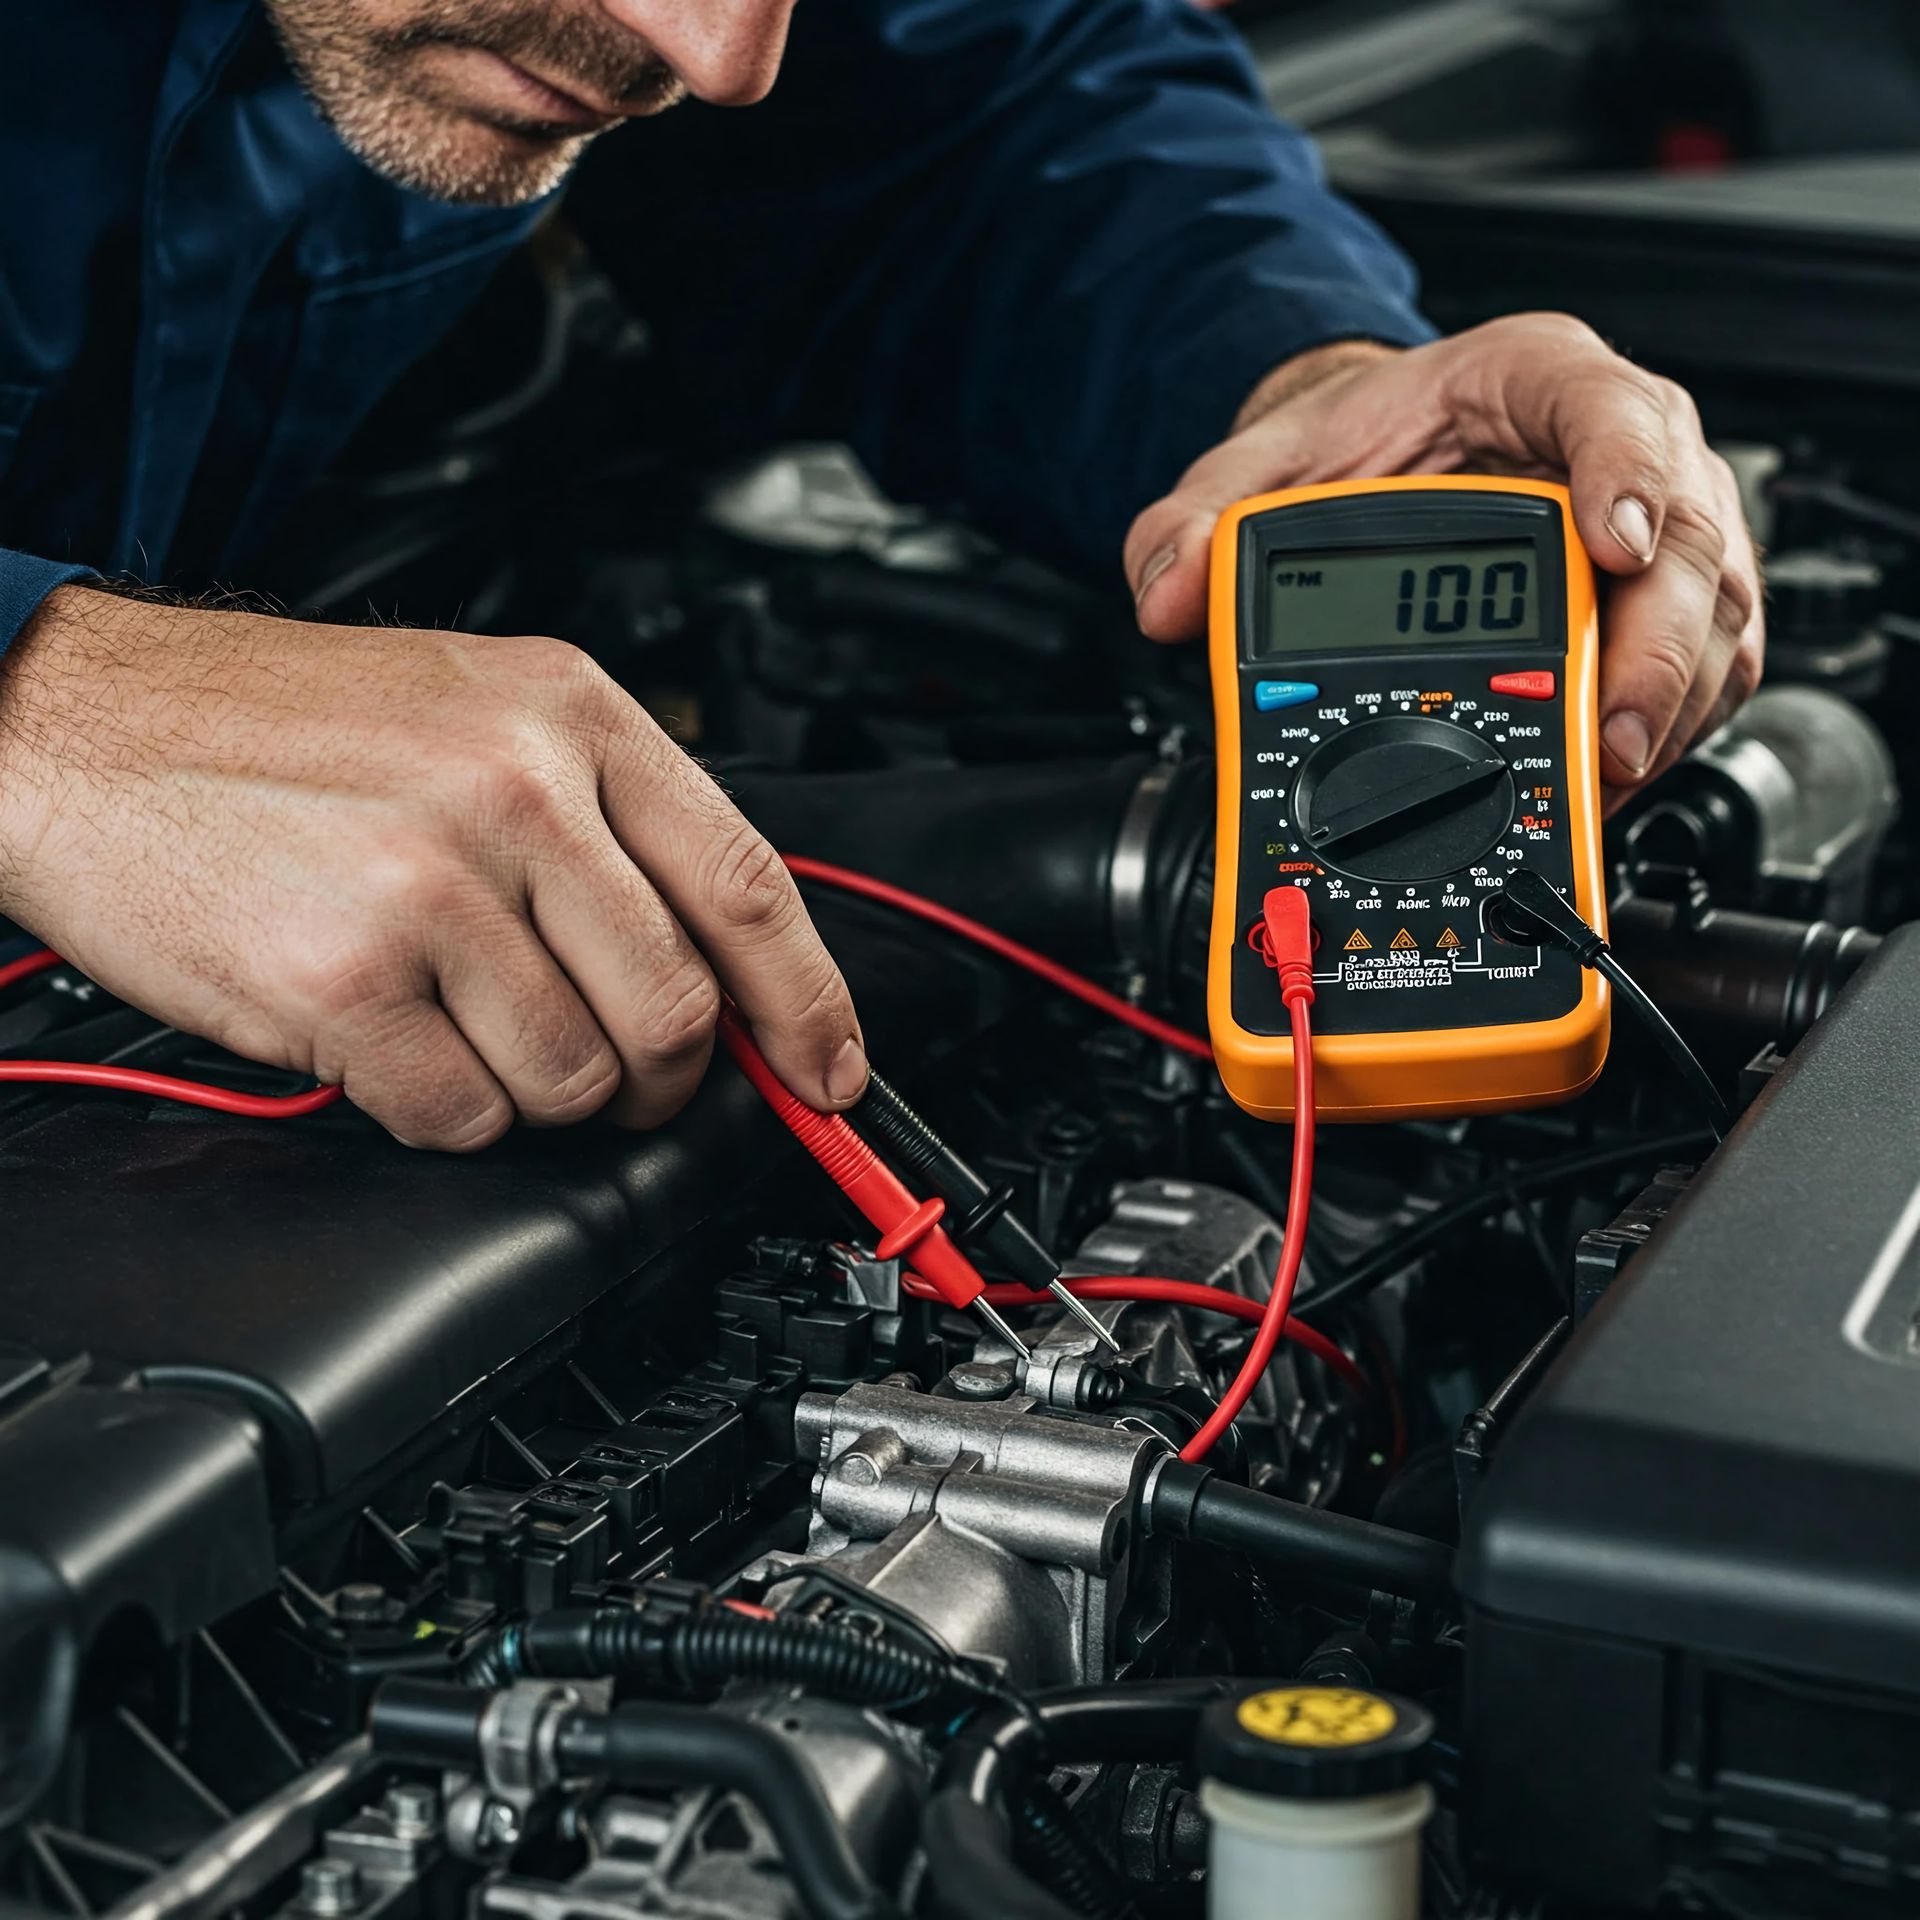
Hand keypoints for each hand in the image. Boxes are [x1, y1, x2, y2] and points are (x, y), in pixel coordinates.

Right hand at [0, 589, 865, 1148]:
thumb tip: (722, 964)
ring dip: (535, 1091)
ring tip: (463, 1025)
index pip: (747, 885)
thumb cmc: (280, 725)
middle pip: (676, 1012)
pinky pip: (463, 1116)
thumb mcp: (477, 712)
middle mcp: (514, 791)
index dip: (810, 1003)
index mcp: (569, 716)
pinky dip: (443, 1112)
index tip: (834, 1074)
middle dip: (662, 1080)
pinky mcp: (345, 977)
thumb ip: (609, 824)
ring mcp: (431, 886)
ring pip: (575, 1080)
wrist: (80, 719)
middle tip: (619, 1077)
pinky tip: (393, 1046)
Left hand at [1124, 315, 1763, 797]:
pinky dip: (1671, 723)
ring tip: (1609, 772)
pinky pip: (1704, 662)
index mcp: (1537, 377)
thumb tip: (1166, 596)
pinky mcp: (1665, 599)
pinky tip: (1614, 773)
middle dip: (1659, 644)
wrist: (1387, 462)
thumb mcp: (1268, 466)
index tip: (1614, 542)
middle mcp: (1622, 443)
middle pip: (1689, 534)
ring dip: (1672, 700)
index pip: (1612, 407)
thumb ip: (1200, 522)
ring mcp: (1660, 523)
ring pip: (1712, 609)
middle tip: (1614, 730)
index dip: (1629, 472)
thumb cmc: (1362, 445)